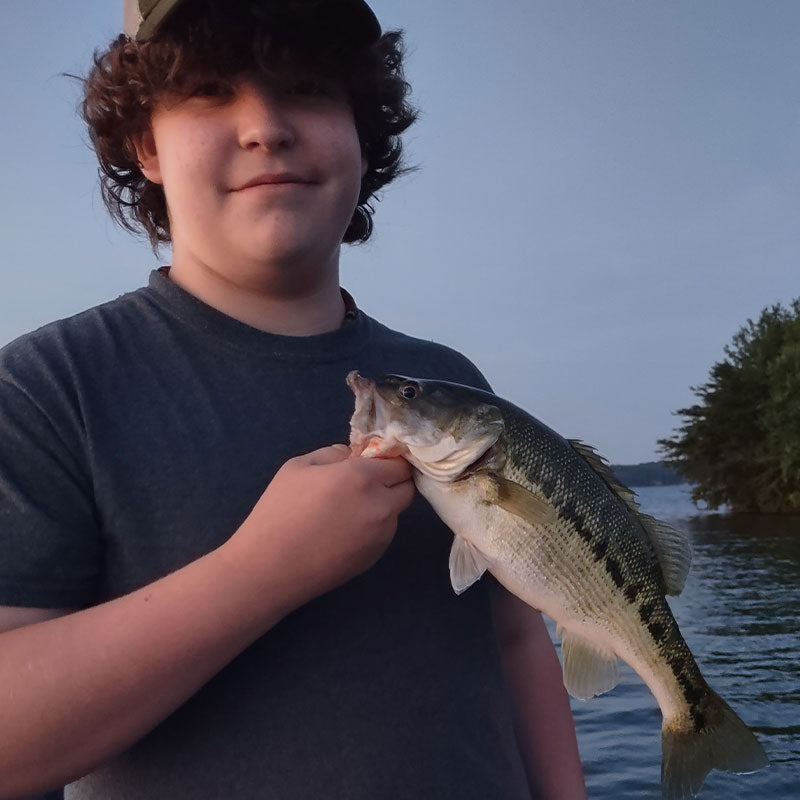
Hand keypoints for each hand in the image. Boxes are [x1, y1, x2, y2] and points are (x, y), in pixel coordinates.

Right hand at [228, 445, 414, 605]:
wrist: (270, 567)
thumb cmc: (279, 511)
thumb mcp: (299, 467)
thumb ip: (333, 454)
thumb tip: (354, 455)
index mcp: (362, 477)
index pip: (399, 463)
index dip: (389, 460)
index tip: (374, 462)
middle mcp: (380, 505)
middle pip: (407, 487)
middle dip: (393, 481)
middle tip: (366, 484)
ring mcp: (381, 535)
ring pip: (395, 512)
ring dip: (383, 505)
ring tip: (347, 511)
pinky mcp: (374, 557)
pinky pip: (383, 533)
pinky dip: (372, 528)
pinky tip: (343, 532)